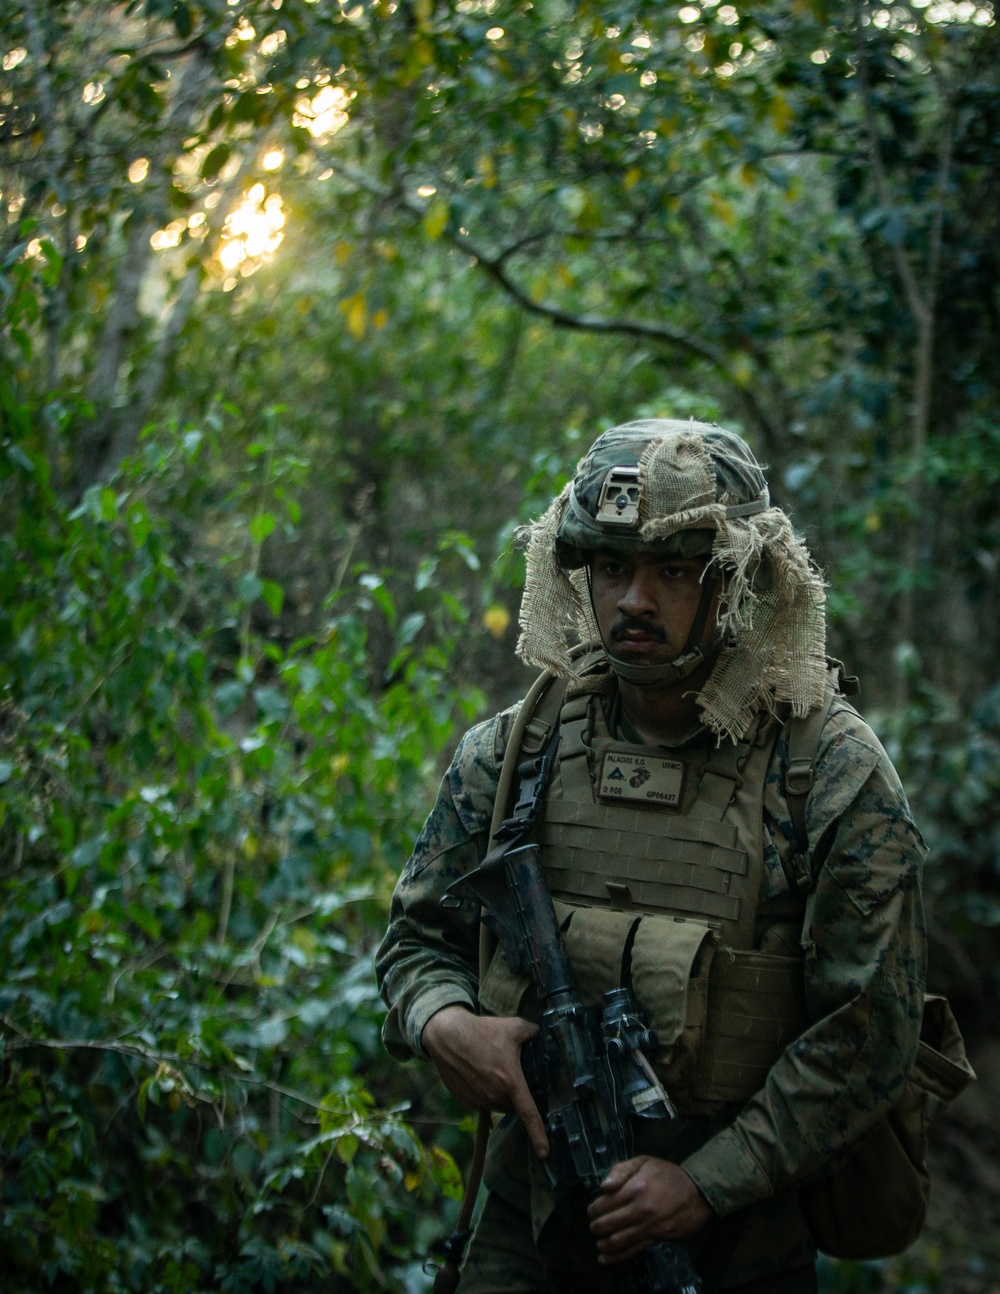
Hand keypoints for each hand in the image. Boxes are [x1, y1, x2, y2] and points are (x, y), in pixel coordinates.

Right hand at [421, 1006, 548, 1158]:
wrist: (447, 1036)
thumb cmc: (480, 1030)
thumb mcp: (513, 1027)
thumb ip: (533, 1032)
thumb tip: (543, 1034)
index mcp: (510, 1081)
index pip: (529, 1114)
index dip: (539, 1135)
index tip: (545, 1153)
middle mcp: (494, 1096)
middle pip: (513, 1106)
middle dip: (516, 1095)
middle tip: (511, 1073)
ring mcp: (478, 1101)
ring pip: (498, 1105)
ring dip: (500, 1094)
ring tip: (493, 1069)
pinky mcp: (465, 1101)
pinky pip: (482, 1103)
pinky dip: (485, 1093)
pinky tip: (480, 1073)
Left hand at [587, 1156, 712, 1263]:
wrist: (698, 1192)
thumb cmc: (668, 1175)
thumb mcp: (644, 1162)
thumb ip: (621, 1170)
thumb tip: (603, 1186)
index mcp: (636, 1187)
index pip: (605, 1203)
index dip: (594, 1209)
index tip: (591, 1211)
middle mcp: (640, 1209)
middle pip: (609, 1223)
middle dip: (596, 1227)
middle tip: (593, 1227)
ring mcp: (649, 1226)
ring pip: (618, 1240)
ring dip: (603, 1244)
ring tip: (598, 1242)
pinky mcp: (658, 1239)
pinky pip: (633, 1251)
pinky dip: (617, 1257)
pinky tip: (606, 1258)